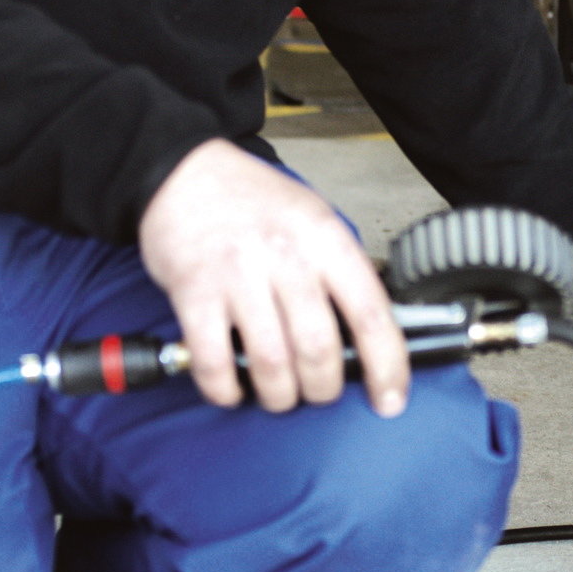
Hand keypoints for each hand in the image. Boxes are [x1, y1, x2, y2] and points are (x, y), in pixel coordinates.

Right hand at [138, 139, 408, 415]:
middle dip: (324, 388)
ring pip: (271, 363)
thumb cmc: (255, 203)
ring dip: (279, 395)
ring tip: (279, 395)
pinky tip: (232, 390)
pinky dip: (225, 389)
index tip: (389, 400)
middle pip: (319, 347)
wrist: (183, 171)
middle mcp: (285, 255)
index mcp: (325, 238)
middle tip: (318, 391)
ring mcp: (237, 274)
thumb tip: (369, 336)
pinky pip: (214, 361)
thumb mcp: (314, 218)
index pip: (370, 313)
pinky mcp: (193, 293)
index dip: (387, 366)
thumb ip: (340, 269)